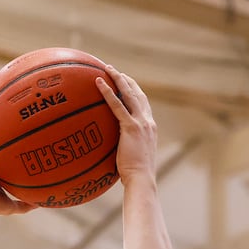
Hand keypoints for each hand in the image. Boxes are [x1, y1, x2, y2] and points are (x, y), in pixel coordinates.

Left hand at [96, 69, 156, 183]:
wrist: (141, 179)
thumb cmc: (134, 175)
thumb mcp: (132, 157)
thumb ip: (125, 147)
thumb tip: (110, 149)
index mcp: (150, 128)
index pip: (143, 104)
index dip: (134, 91)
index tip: (124, 83)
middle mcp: (148, 122)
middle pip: (138, 93)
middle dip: (126, 80)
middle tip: (113, 70)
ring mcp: (141, 123)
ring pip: (129, 94)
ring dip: (118, 78)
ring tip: (106, 68)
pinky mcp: (132, 127)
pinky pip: (117, 105)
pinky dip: (108, 92)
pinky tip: (99, 83)